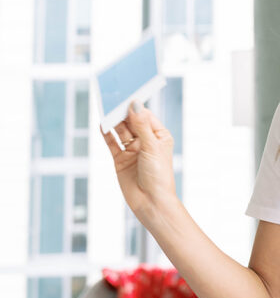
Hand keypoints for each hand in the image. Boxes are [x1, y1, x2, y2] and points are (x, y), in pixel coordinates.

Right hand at [102, 102, 176, 221]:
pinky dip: (106, 134)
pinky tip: (102, 124)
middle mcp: (145, 141)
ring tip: (106, 110)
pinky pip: (112, 144)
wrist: (151, 202)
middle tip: (113, 100)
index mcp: (159, 135)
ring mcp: (132, 150)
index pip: (145, 115)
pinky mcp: (120, 160)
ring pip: (121, 131)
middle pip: (131, 122)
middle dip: (123, 112)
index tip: (126, 95)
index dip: (135, 106)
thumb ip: (141, 125)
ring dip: (114, 122)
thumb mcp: (151, 146)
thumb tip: (134, 105)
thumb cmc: (158, 175)